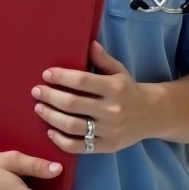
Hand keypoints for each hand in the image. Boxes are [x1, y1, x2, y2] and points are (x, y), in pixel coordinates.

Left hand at [32, 40, 148, 154]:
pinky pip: (78, 147)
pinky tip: (50, 131)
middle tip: (36, 91)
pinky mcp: (107, 147)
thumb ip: (102, 59)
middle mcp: (112, 110)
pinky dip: (61, 140)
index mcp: (115, 88)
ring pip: (72, 126)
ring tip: (39, 108)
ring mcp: (109, 131)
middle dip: (50, 96)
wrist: (151, 115)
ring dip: (51, 117)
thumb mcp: (119, 71)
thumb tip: (89, 43)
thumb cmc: (128, 90)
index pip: (82, 81)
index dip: (61, 77)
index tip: (46, 74)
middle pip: (72, 104)